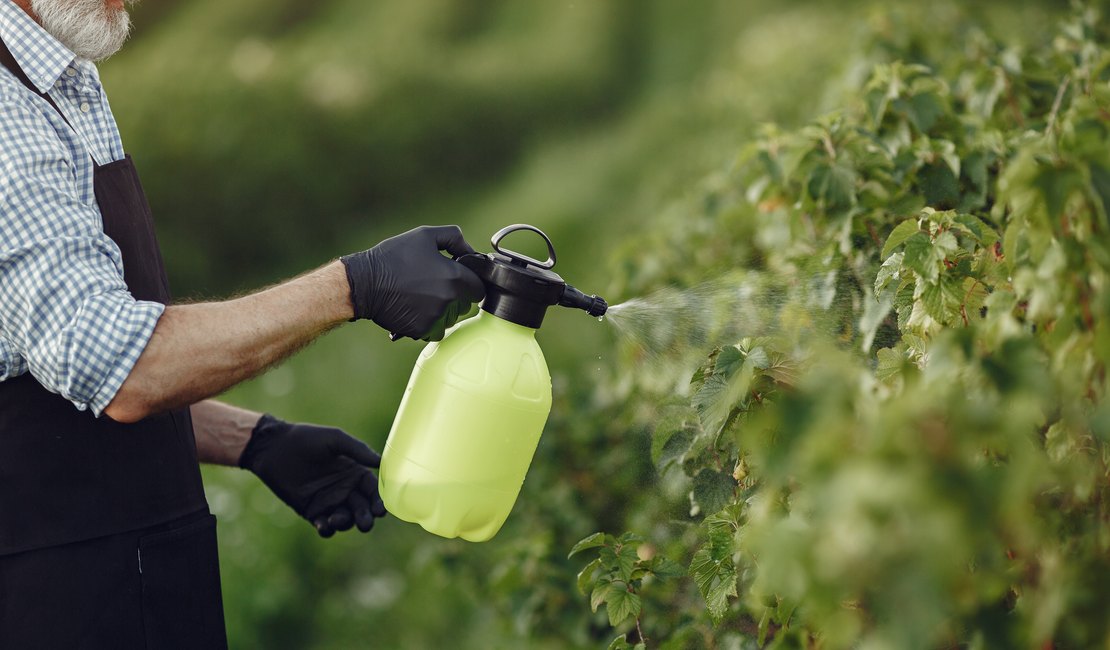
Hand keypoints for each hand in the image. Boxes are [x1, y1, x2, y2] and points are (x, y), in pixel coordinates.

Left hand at [239, 414, 386, 536]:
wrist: (274, 448)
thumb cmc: (305, 439)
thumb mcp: (334, 438)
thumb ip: (357, 450)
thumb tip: (381, 461)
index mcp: (354, 472)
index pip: (373, 490)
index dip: (379, 501)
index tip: (381, 510)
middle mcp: (345, 489)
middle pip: (362, 509)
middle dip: (366, 517)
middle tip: (365, 523)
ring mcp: (328, 502)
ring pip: (345, 520)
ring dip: (346, 523)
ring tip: (338, 518)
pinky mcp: (311, 511)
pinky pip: (324, 525)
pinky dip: (327, 529)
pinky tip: (324, 524)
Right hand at [341, 225, 485, 340]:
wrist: (364, 283)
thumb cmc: (393, 257)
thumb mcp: (425, 235)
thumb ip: (454, 238)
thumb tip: (470, 251)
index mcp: (455, 277)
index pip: (479, 288)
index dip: (470, 282)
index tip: (458, 278)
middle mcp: (449, 301)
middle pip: (465, 304)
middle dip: (456, 296)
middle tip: (433, 284)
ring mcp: (435, 318)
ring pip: (451, 319)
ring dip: (443, 310)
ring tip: (421, 296)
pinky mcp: (422, 330)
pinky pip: (435, 330)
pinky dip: (429, 322)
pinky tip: (415, 308)